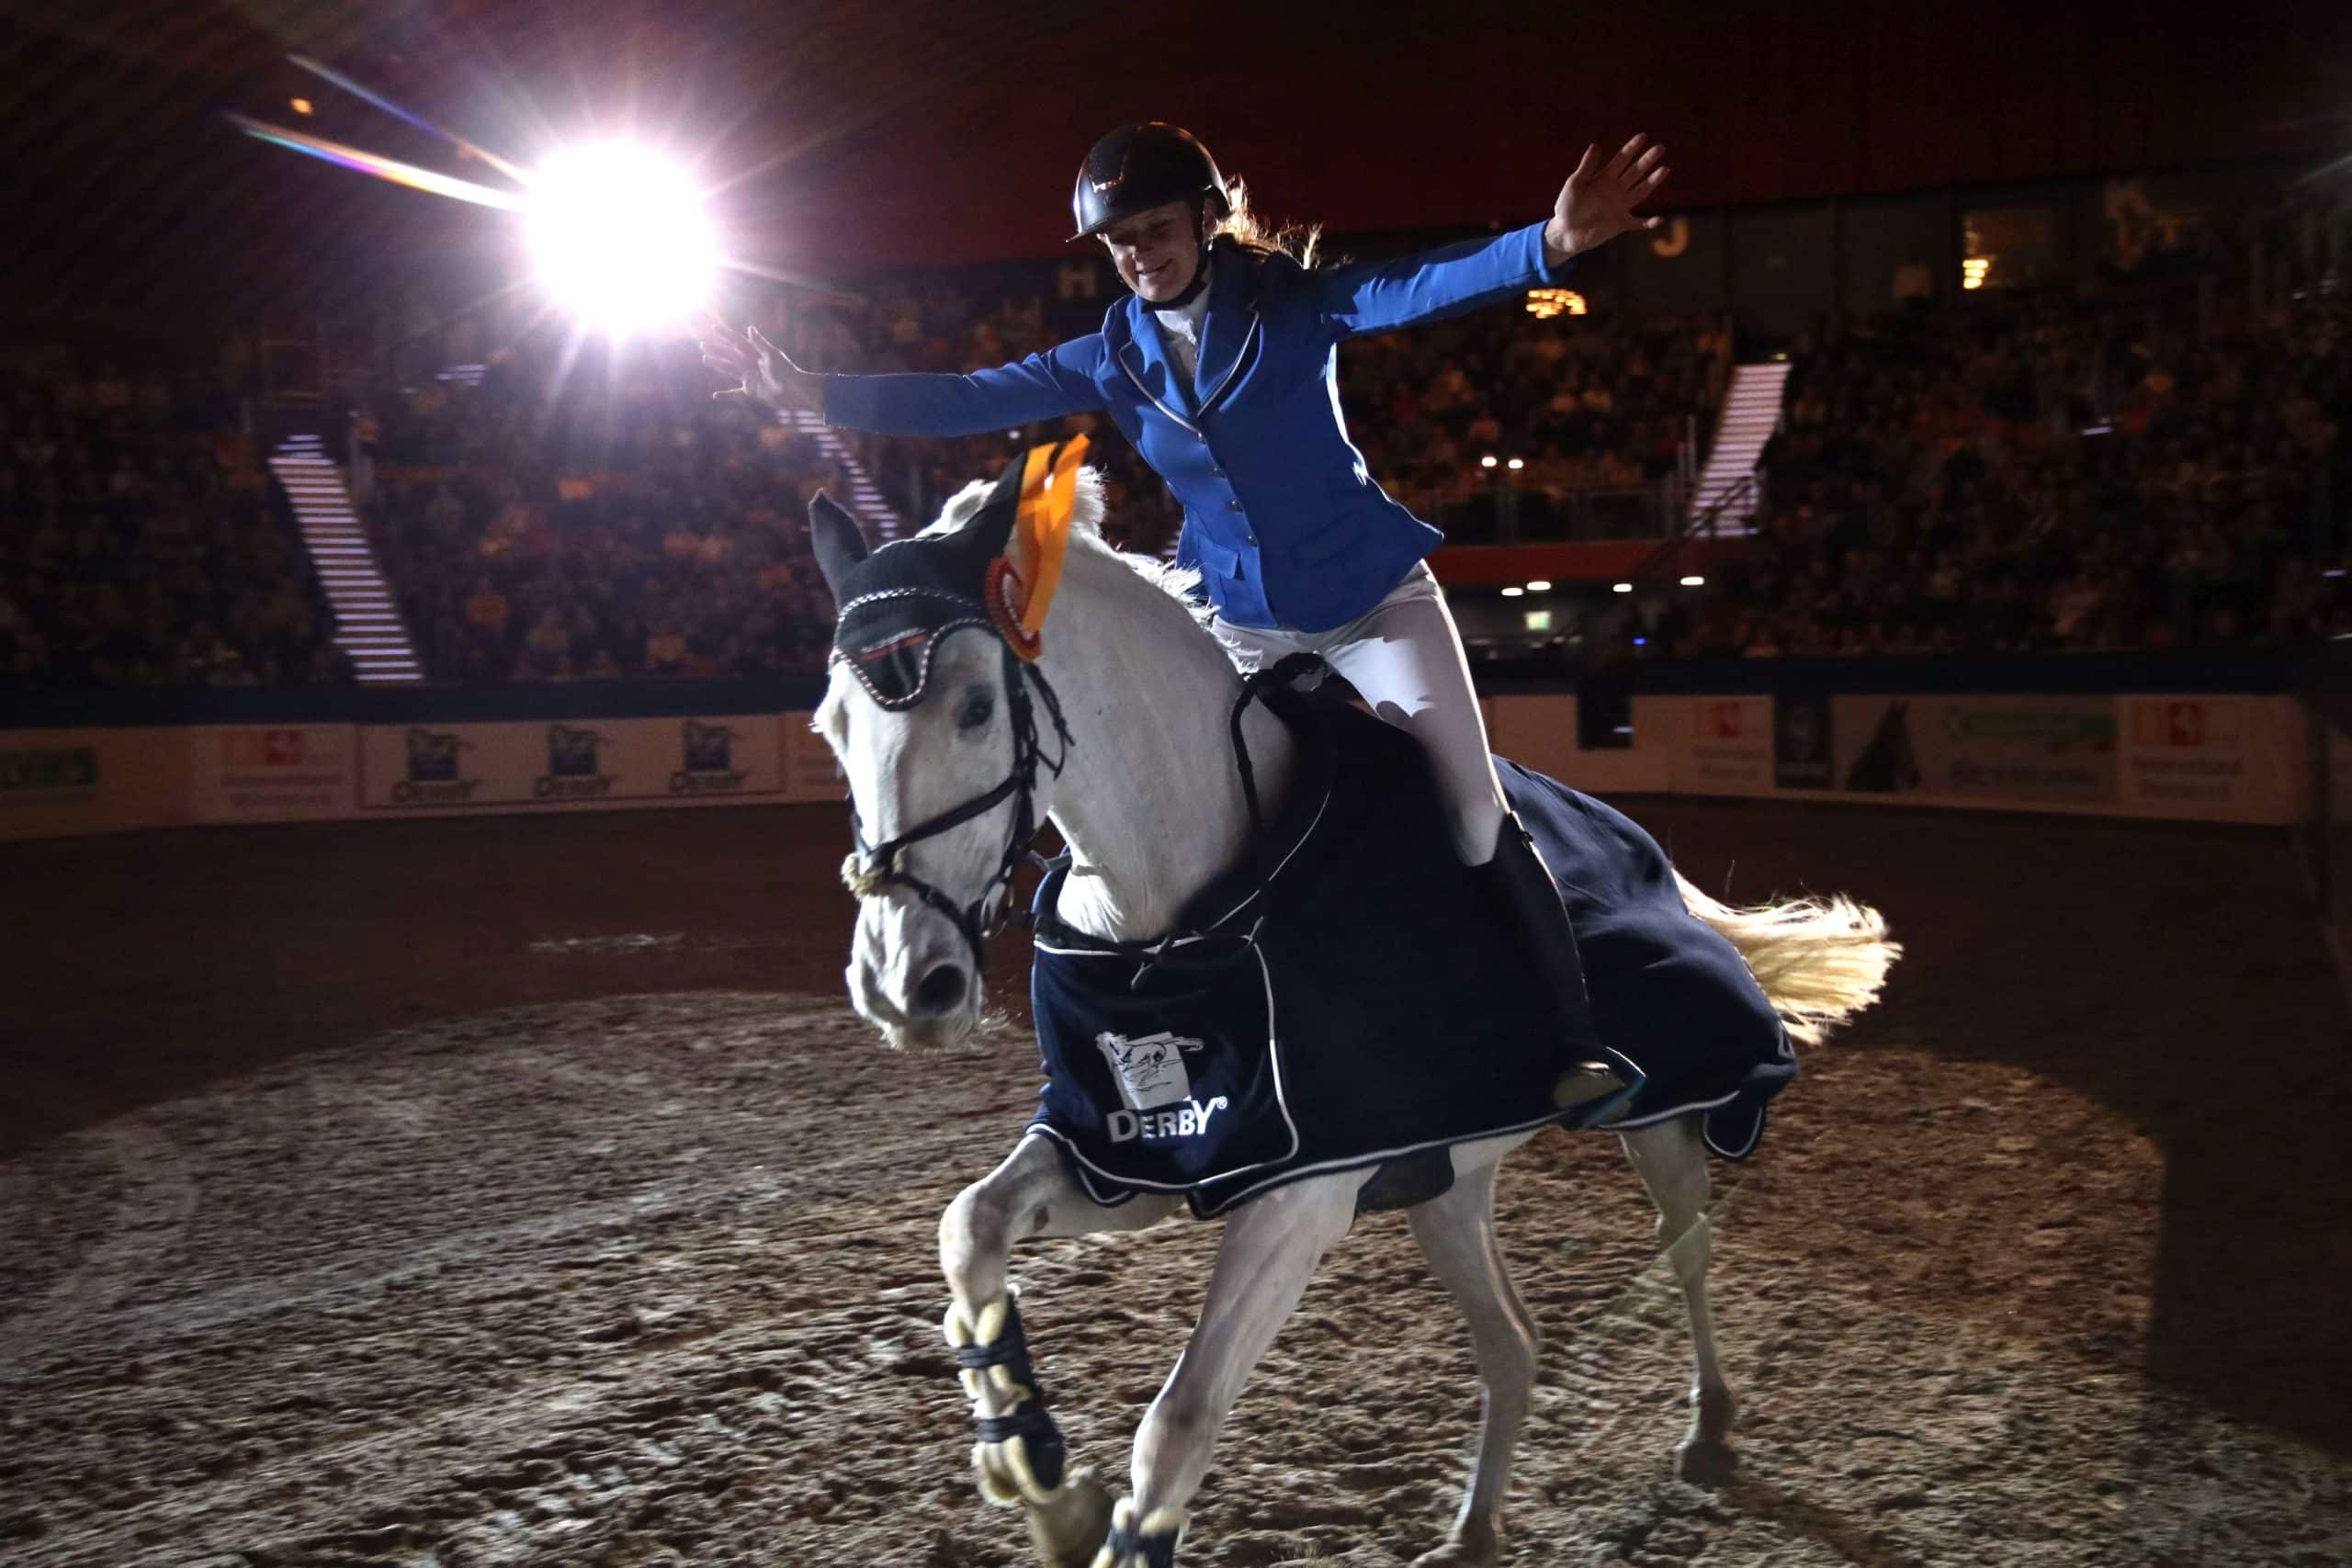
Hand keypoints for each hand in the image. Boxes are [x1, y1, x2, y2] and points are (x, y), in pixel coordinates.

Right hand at [699, 317, 823, 413]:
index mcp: (756, 353)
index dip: (726, 335)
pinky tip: (715, 396)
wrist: (795, 391)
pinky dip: (727, 395)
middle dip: (717, 350)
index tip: (714, 328)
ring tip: (705, 360)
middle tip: (703, 345)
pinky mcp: (752, 392)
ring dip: (718, 365)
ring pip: (730, 370)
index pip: (738, 342)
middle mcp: (751, 364)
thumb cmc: (786, 371)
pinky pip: (736, 394)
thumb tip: (749, 328)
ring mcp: (751, 378)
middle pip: (730, 355)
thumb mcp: (772, 355)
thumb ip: (760, 343)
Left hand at [1544, 134, 1669, 265]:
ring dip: (1652, 181)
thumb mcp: (1575, 184)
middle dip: (1647, 160)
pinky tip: (1659, 220)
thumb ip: (1586, 167)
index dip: (1631, 148)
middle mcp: (1616, 190)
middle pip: (1635, 172)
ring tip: (1665, 169)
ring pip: (1641, 191)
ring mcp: (1620, 206)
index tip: (1643, 136)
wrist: (1564, 233)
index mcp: (1604, 178)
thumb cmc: (1566, 207)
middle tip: (1660, 148)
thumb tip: (1596, 146)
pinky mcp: (1620, 223)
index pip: (1621, 159)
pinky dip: (1649, 223)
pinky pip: (1638, 223)